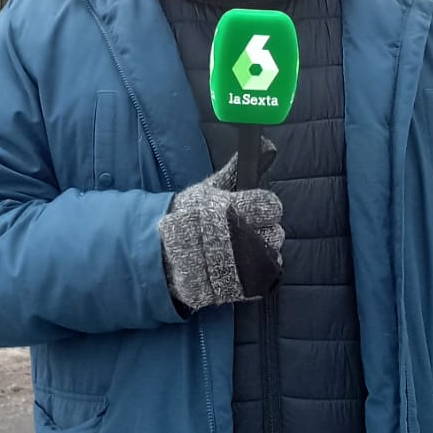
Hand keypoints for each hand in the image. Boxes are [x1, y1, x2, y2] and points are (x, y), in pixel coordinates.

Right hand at [158, 155, 283, 311]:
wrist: (157, 254)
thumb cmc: (185, 217)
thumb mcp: (206, 190)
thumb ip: (235, 171)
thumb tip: (266, 145)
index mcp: (227, 208)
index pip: (270, 205)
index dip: (266, 206)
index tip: (256, 208)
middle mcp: (232, 236)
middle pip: (275, 233)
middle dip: (266, 230)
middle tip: (250, 229)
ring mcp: (232, 264)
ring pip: (271, 257)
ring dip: (263, 252)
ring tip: (245, 248)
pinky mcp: (231, 286)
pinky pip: (262, 280)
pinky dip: (258, 273)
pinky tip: (243, 265)